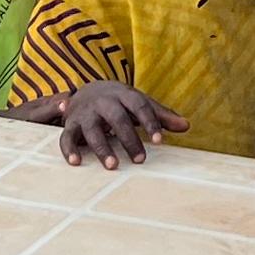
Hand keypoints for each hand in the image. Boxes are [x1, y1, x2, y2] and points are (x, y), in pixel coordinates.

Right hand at [25, 78, 191, 165]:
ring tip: (113, 165)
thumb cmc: (121, 102)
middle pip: (117, 119)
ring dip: (102, 148)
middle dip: (129, 139)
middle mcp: (103, 103)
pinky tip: (76, 162)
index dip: (150, 122)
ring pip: (92, 130)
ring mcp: (85, 114)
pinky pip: (67, 137)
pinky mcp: (70, 125)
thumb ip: (161, 115)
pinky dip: (69, 149)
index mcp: (124, 95)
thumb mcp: (140, 104)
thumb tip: (187, 126)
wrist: (88, 89)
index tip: (160, 141)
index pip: (139, 106)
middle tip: (140, 159)